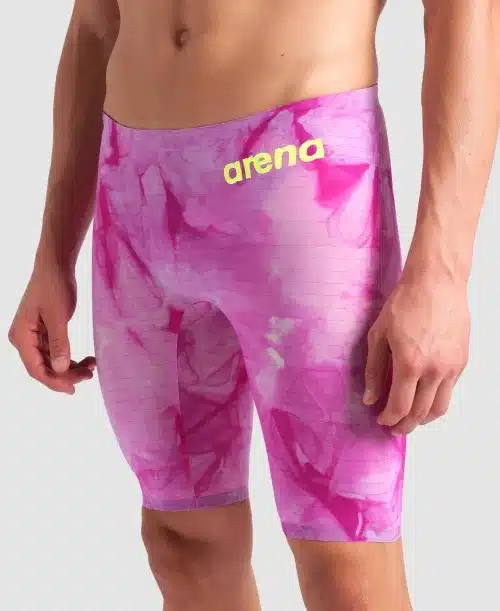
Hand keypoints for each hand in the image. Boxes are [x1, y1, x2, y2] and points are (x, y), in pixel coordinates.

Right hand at [8, 263, 95, 393]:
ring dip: (71, 368)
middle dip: (67, 375)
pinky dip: (71, 358)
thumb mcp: (58, 315)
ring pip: (52, 362)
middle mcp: (24, 340)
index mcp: (21, 336)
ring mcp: (34, 337)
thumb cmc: (54, 286)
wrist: (56, 266)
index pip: (36, 369)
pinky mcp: (45, 333)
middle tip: (90, 374)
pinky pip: (56, 353)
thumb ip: (60, 342)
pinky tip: (87, 360)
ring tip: (92, 367)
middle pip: (44, 368)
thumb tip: (61, 369)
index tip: (74, 388)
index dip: (54, 382)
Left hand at [363, 266, 469, 434]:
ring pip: (440, 407)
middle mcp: (434, 370)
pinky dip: (436, 399)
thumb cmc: (404, 304)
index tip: (381, 420)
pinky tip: (424, 395)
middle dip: (406, 425)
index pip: (400, 406)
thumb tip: (370, 398)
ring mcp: (451, 366)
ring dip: (424, 418)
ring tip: (411, 418)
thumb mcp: (378, 335)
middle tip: (394, 427)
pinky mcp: (462, 360)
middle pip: (421, 413)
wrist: (436, 283)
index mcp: (409, 364)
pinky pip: (450, 390)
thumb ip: (374, 370)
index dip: (389, 418)